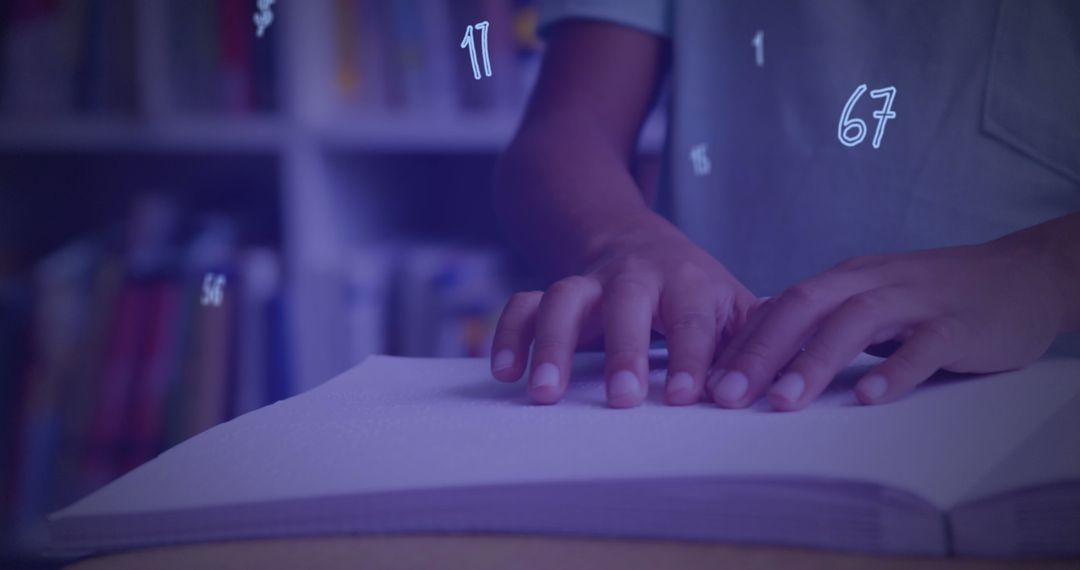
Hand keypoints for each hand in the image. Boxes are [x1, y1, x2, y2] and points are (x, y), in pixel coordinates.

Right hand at [490, 217, 756, 407]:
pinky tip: (505, 372)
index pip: (694, 318)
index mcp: (688, 283)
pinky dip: (510, 333)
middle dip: (623, 348)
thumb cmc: (691, 289)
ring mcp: (589, 282)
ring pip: (564, 297)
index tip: (688, 397)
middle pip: (626, 300)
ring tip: (544, 393)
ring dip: (552, 343)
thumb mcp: (731, 303)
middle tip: (622, 399)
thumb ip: (757, 339)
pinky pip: (523, 304)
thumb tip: (792, 378)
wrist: (629, 237)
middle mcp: (635, 277)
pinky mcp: (553, 291)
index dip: (693, 356)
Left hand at [707, 236, 1070, 410]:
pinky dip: (895, 369)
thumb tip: (763, 350)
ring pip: (855, 322)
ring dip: (815, 362)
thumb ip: (824, 321)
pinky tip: (870, 397)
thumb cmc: (934, 296)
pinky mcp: (958, 323)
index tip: (706, 381)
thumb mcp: (872, 299)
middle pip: (804, 307)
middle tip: (726, 395)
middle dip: (760, 352)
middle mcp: (872, 281)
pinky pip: (923, 346)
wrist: (1023, 274)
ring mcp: (916, 299)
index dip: (742, 343)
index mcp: (845, 279)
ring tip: (783, 401)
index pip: (781, 306)